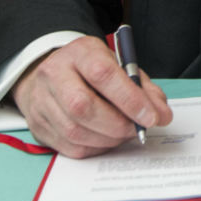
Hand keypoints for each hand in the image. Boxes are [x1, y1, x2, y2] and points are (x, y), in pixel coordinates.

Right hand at [10, 35, 172, 158]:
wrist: (51, 74)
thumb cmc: (91, 70)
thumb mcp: (119, 66)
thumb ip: (143, 88)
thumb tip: (162, 115)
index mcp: (80, 53)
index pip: (103, 74)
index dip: (129, 98)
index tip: (150, 116)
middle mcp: (55, 74)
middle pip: (83, 106)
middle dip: (118, 124)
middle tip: (139, 129)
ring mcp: (42, 102)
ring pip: (75, 131)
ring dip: (108, 139)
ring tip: (125, 134)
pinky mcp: (38, 126)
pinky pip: (70, 147)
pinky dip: (95, 148)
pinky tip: (107, 140)